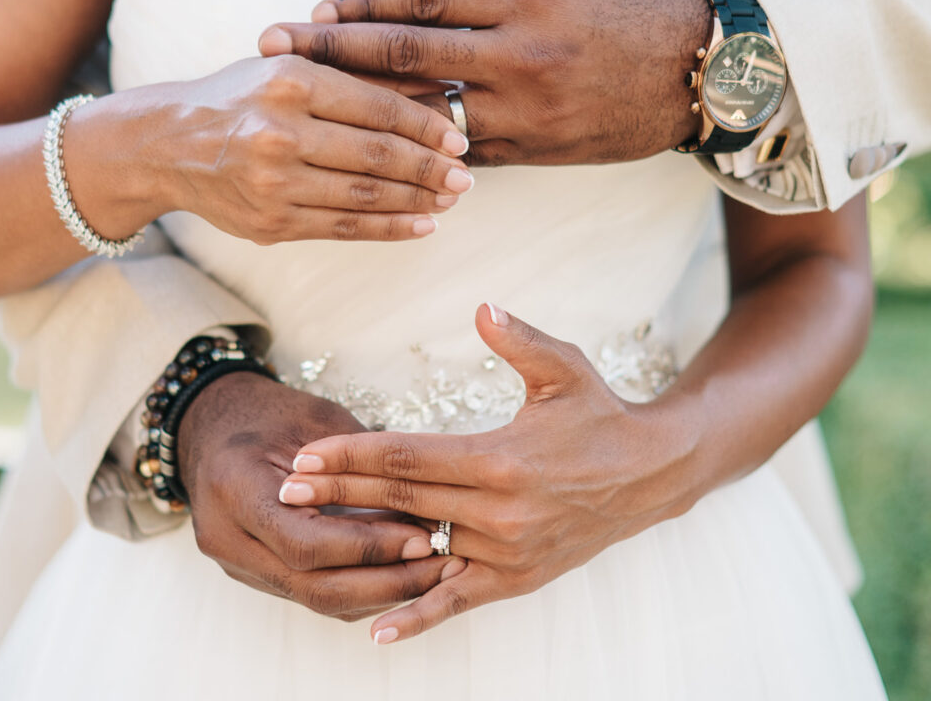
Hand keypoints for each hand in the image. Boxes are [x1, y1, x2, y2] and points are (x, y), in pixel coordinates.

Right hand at [149, 54, 473, 243]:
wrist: (167, 144)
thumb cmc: (242, 96)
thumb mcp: (289, 67)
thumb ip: (355, 76)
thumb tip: (435, 88)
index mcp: (290, 80)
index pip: (377, 107)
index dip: (427, 126)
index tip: (460, 140)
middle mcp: (279, 131)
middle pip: (377, 155)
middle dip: (430, 170)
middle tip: (466, 177)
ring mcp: (273, 182)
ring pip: (364, 196)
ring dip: (417, 202)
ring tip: (449, 200)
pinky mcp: (270, 223)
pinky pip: (343, 228)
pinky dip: (389, 228)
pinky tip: (421, 226)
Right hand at [178, 371, 464, 620]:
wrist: (210, 424)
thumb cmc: (266, 411)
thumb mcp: (313, 419)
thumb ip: (358, 462)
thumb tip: (423, 500)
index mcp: (235, 489)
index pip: (307, 542)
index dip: (368, 547)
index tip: (422, 538)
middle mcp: (228, 538)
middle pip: (313, 585)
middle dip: (384, 581)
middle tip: (440, 566)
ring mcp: (236, 562)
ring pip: (315, 599)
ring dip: (379, 593)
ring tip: (433, 574)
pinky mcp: (253, 572)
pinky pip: (310, 593)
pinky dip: (358, 589)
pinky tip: (402, 574)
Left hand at [257, 0, 711, 164]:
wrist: (708, 65)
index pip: (419, 0)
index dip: (359, 6)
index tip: (310, 10)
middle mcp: (519, 55)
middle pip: (405, 55)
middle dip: (332, 53)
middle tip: (271, 52)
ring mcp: (529, 110)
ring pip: (426, 113)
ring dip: (364, 110)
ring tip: (311, 108)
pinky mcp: (541, 152)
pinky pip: (467, 153)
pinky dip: (421, 148)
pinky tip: (376, 148)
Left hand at [277, 305, 700, 641]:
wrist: (650, 475)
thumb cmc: (600, 413)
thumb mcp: (564, 367)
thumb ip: (519, 340)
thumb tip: (481, 307)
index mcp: (501, 459)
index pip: (408, 456)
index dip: (352, 455)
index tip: (307, 454)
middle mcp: (500, 513)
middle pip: (401, 501)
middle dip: (339, 493)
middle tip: (287, 488)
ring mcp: (508, 553)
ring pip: (420, 548)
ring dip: (363, 543)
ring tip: (311, 538)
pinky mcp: (517, 579)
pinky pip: (458, 601)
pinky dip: (418, 616)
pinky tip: (376, 629)